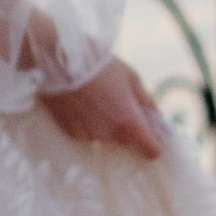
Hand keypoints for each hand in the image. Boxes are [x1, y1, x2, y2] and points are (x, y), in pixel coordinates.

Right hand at [38, 56, 167, 157]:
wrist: (57, 63)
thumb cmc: (99, 66)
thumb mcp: (131, 77)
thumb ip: (147, 102)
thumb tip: (158, 118)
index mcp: (129, 123)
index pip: (151, 152)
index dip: (154, 142)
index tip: (151, 131)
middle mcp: (109, 136)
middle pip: (128, 142)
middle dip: (128, 127)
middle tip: (120, 101)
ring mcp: (88, 137)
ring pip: (107, 137)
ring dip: (107, 124)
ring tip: (98, 98)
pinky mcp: (71, 133)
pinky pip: (88, 133)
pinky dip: (89, 122)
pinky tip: (83, 102)